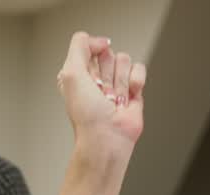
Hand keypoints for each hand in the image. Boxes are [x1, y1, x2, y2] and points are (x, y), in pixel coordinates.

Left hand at [56, 32, 145, 151]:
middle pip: (108, 52)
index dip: (91, 55)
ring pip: (124, 59)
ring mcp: (115, 83)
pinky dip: (135, 81)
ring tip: (114, 97)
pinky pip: (139, 68)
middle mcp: (95, 78)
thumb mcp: (70, 73)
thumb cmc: (87, 114)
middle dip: (107, 70)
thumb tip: (102, 41)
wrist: (107, 138)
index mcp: (77, 74)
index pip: (88, 46)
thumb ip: (79, 46)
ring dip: (119, 79)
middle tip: (101, 89)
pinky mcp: (133, 89)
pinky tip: (128, 96)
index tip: (90, 71)